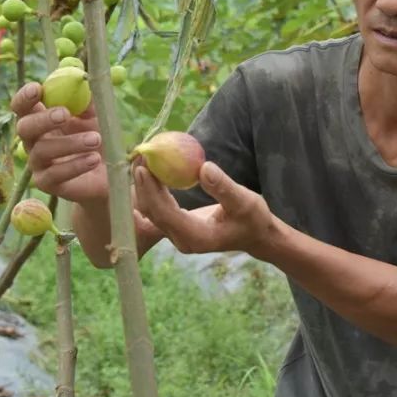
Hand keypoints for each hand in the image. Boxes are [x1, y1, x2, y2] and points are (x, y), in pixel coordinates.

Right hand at [11, 82, 108, 205]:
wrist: (107, 173)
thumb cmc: (96, 137)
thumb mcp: (95, 115)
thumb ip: (87, 99)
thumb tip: (84, 78)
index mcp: (39, 118)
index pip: (22, 106)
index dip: (25, 97)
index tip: (38, 89)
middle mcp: (33, 140)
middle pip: (24, 127)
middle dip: (43, 119)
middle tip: (64, 114)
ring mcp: (37, 163)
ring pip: (42, 151)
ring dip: (71, 143)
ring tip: (96, 139)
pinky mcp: (46, 183)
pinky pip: (55, 174)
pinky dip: (76, 165)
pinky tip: (94, 159)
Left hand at [132, 160, 277, 257]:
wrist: (257, 235)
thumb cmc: (253, 218)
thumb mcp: (245, 201)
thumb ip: (224, 188)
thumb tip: (204, 168)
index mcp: (196, 237)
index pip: (165, 214)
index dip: (151, 191)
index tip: (143, 167)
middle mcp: (182, 239)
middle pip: (153, 212)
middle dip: (143, 185)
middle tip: (140, 157)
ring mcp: (179, 236)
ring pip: (153, 211)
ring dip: (146, 186)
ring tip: (143, 160)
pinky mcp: (179, 228)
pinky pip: (160, 209)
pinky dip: (155, 190)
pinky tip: (154, 170)